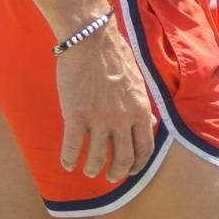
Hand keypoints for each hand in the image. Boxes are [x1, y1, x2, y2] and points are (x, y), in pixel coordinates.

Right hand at [56, 23, 155, 182]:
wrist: (91, 40)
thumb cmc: (115, 58)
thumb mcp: (137, 83)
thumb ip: (142, 106)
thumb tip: (151, 124)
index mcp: (141, 110)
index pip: (145, 149)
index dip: (138, 165)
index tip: (131, 171)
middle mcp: (123, 119)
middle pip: (123, 159)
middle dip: (117, 173)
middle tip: (110, 177)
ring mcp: (99, 119)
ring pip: (97, 158)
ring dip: (92, 169)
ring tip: (88, 171)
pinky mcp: (76, 116)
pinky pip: (72, 147)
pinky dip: (69, 160)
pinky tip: (67, 164)